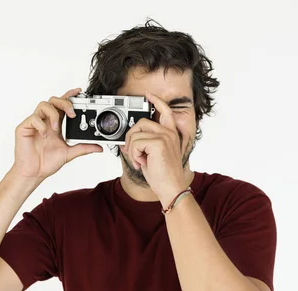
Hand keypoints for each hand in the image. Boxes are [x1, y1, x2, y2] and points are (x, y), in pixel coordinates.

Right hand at [10, 88, 102, 181]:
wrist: (33, 173)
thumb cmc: (46, 162)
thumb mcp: (69, 154)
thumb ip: (83, 148)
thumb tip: (99, 147)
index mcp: (55, 124)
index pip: (62, 105)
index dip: (69, 96)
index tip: (79, 91)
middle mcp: (45, 121)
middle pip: (53, 100)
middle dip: (64, 102)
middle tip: (72, 113)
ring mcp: (34, 123)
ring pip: (43, 105)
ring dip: (53, 114)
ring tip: (56, 128)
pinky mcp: (24, 128)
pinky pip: (33, 118)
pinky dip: (41, 126)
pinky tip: (44, 136)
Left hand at [121, 91, 185, 205]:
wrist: (171, 188)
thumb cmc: (163, 176)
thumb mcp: (150, 157)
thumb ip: (141, 146)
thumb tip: (125, 142)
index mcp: (170, 134)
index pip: (165, 111)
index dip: (156, 101)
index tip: (148, 95)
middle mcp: (169, 133)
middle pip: (141, 123)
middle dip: (131, 138)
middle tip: (135, 154)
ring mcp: (165, 136)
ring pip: (136, 134)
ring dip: (132, 150)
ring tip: (140, 161)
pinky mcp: (159, 143)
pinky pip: (135, 143)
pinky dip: (133, 155)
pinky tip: (141, 163)